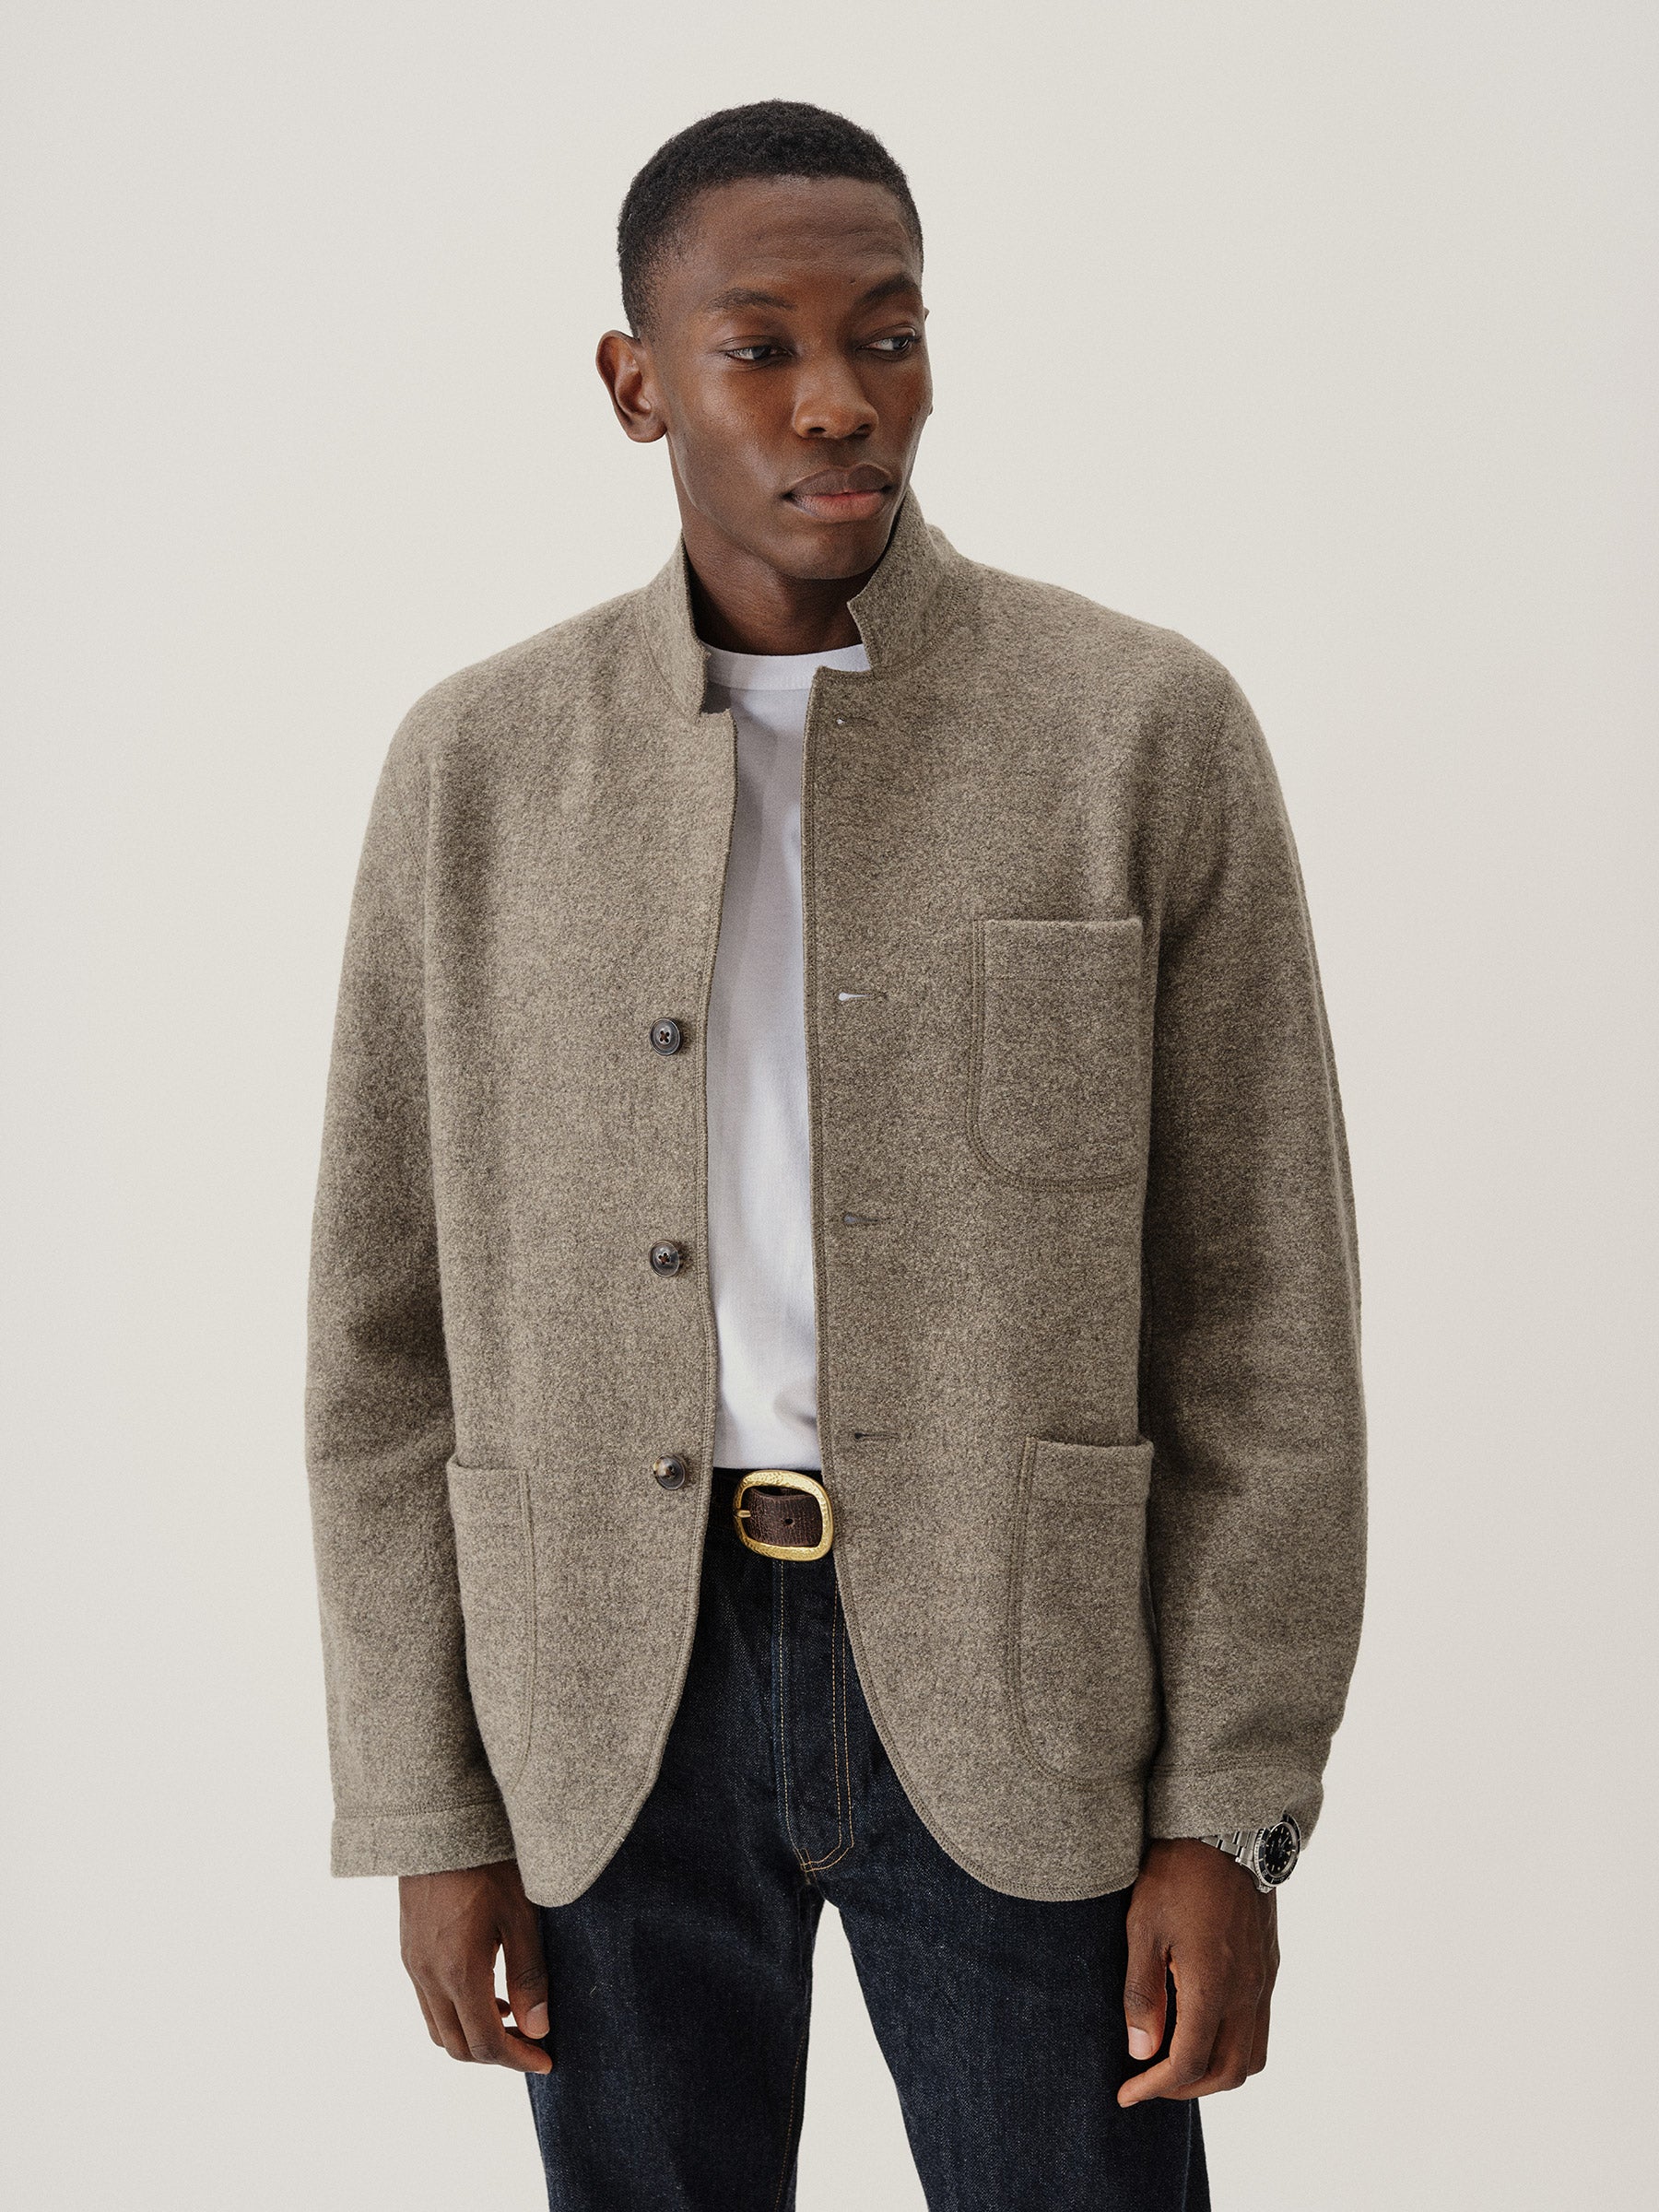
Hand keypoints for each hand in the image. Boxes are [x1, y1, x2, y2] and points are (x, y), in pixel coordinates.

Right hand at [398, 1858, 551, 2074]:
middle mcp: (427, 1977)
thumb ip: (529, 1976)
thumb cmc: (487, 1863)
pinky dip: (457, 2012)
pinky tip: (485, 1988)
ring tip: (513, 2017)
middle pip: (458, 2046)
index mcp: (458, 1973)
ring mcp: (413, 1965)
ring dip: (474, 2035)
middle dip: (497, 2055)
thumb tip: (538, 2029)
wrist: (438, 1823)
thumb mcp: (520, 1915)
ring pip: (439, 2028)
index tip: (547, 2061)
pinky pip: (428, 2002)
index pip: (486, 2044)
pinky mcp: (408, 1950)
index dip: (519, 2061)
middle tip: (533, 2044)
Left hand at [1117, 1838, 1278, 2105]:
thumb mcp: (1143, 1929)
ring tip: (1177, 2061)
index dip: (1154, 2088)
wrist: (1224, 1831)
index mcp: (1212, 1988)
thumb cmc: (1176, 1875)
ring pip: (1252, 2056)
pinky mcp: (1269, 1966)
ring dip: (1216, 2072)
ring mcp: (1263, 1981)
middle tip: (1149, 2082)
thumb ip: (1143, 1994)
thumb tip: (1141, 2052)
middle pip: (1227, 2073)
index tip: (1126, 2094)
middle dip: (1186, 2088)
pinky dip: (1234, 2046)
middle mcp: (1246, 1993)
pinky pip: (1261, 2028)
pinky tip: (1204, 2026)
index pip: (1188, 2064)